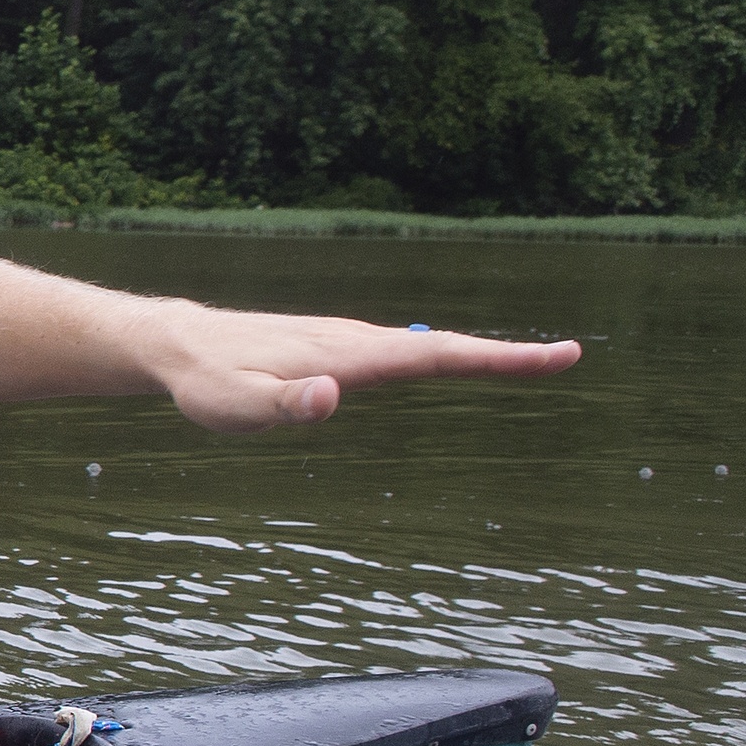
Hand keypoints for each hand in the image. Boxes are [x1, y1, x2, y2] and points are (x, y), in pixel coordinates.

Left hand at [143, 309, 582, 432]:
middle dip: (505, 354)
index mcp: (350, 357)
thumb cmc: (205, 382)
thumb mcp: (236, 406)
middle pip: (444, 347)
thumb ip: (285, 404)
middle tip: (566, 356)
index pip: (437, 355)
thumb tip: (332, 395)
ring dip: (477, 351)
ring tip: (529, 361)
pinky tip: (450, 360)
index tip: (554, 354)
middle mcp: (357, 340)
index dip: (498, 357)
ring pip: (423, 345)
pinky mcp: (334, 345)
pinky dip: (438, 352)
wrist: (179, 345)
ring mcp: (346, 340)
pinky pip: (398, 349)